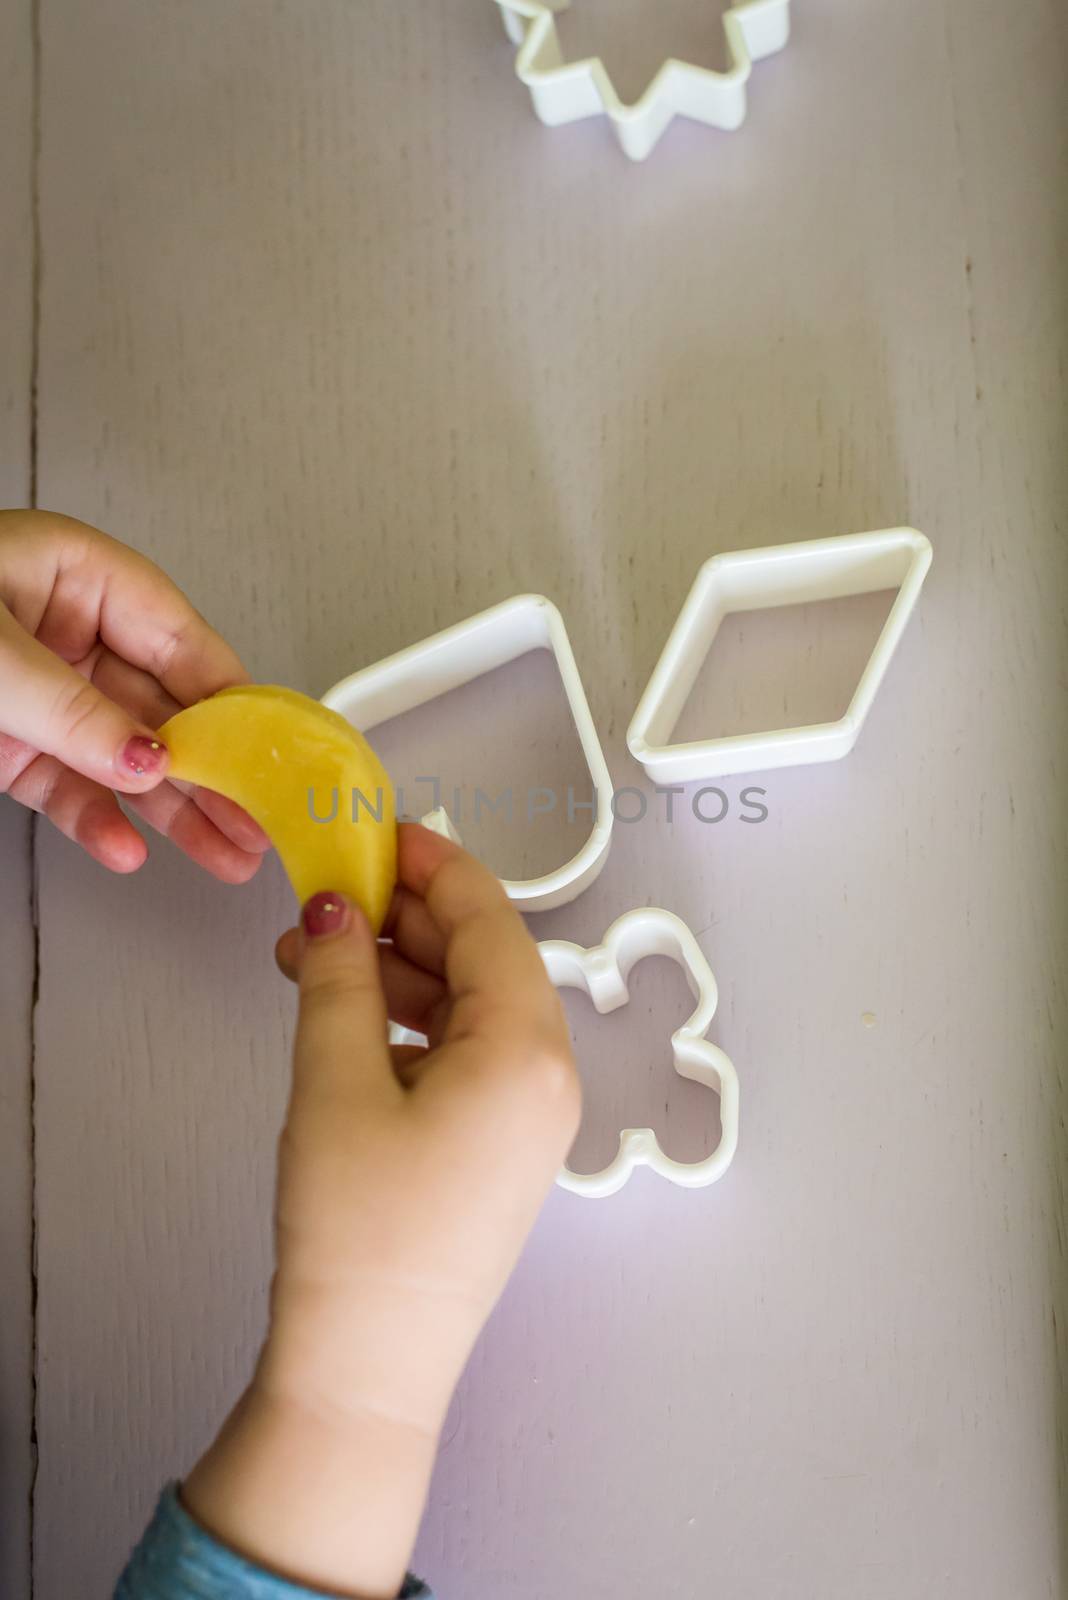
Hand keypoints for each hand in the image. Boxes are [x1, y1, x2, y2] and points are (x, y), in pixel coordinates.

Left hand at [0, 509, 267, 878]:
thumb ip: (71, 709)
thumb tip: (145, 757)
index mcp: (74, 573)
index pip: (180, 638)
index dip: (230, 699)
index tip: (268, 752)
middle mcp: (64, 629)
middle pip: (162, 706)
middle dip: (211, 771)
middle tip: (256, 820)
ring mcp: (37, 689)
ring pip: (122, 753)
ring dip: (169, 810)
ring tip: (220, 854)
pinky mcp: (6, 740)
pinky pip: (65, 782)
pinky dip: (93, 818)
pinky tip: (124, 848)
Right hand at [183, 824, 580, 1598]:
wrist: (366, 1367)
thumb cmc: (360, 1234)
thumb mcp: (335, 1079)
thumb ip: (340, 975)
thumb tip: (337, 907)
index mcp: (526, 1048)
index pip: (488, 918)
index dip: (430, 865)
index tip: (375, 833)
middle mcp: (546, 1076)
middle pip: (483, 958)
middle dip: (404, 918)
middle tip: (329, 892)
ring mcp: (526, 1115)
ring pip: (467, 1005)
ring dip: (396, 970)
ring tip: (312, 955)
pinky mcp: (497, 1146)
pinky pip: (461, 1052)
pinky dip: (407, 1022)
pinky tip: (345, 1012)